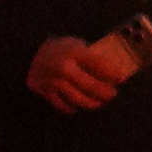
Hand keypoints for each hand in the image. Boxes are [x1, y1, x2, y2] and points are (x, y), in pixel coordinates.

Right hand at [25, 33, 140, 114]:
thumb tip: (113, 70)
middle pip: (91, 86)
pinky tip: (80, 105)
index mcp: (74, 51)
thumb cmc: (60, 48)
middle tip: (113, 93)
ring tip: (100, 101)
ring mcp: (53, 81)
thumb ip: (92, 57)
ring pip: (79, 99)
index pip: (100, 65)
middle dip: (106, 92)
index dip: (114, 74)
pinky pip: (63, 105)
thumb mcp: (77, 44)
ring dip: (93, 102)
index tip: (122, 79)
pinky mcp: (45, 91)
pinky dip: (74, 107)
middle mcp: (64, 67)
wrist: (29, 53)